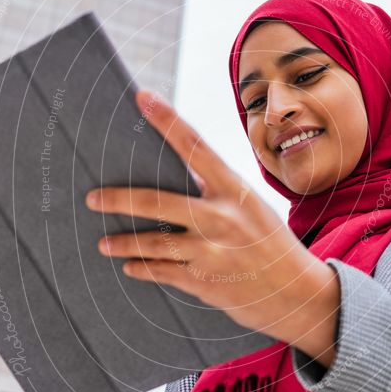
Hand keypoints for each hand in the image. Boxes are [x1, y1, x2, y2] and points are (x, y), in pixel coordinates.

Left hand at [86, 90, 340, 366]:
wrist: (298, 293)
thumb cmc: (272, 244)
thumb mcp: (252, 208)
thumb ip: (217, 193)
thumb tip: (180, 179)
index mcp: (234, 190)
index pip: (195, 146)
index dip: (166, 119)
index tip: (142, 97)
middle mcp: (221, 217)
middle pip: (157, 202)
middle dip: (119, 199)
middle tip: (92, 198)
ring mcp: (210, 251)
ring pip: (153, 243)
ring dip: (123, 243)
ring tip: (104, 243)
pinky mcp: (204, 282)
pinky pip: (162, 272)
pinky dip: (143, 269)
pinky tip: (130, 267)